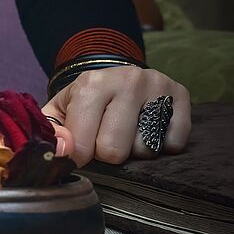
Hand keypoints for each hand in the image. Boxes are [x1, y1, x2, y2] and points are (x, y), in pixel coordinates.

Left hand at [43, 67, 190, 166]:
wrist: (117, 78)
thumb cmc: (85, 102)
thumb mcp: (59, 112)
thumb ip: (52, 132)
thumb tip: (62, 151)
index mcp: (91, 84)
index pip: (82, 146)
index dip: (79, 155)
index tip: (81, 146)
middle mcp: (127, 80)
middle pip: (114, 151)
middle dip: (106, 153)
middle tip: (105, 135)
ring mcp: (157, 86)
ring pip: (145, 150)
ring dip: (134, 149)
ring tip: (127, 130)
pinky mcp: (181, 95)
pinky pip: (173, 144)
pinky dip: (161, 145)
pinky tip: (149, 128)